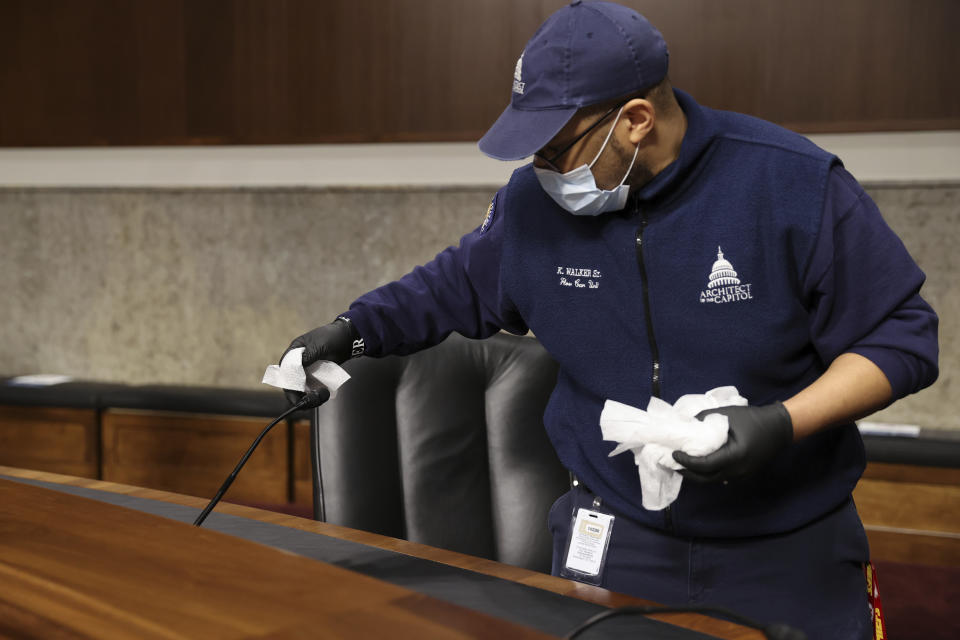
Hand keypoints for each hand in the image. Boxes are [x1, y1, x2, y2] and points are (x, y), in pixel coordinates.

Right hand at [280, 318, 359, 404]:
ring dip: (306, 393)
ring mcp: (308, 366)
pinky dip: (314, 390)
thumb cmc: (332, 338)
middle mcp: (299, 360)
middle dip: (296, 392)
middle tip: (305, 401)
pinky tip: (321, 393)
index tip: (294, 392)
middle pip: (291, 379)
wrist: (348, 339)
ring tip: (316, 398)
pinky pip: (311, 384)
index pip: (285, 368)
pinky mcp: (316, 372)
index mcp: (295, 350)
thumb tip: (295, 368)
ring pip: (301, 384)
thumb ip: (306, 357)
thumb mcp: (318, 346)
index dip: (288, 382)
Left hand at [672, 403, 792, 481]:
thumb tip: (685, 424)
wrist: (779, 428)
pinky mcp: (744, 475)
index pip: (704, 465)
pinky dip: (708, 473)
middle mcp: (738, 471)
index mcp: (735, 456)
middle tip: (673, 463)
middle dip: (688, 473)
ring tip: (683, 465)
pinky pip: (722, 478)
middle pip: (706, 478)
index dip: (686, 462)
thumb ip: (704, 419)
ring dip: (697, 474)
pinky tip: (699, 466)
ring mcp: (742, 476)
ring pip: (714, 480)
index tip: (674, 454)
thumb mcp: (727, 414)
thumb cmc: (753, 418)